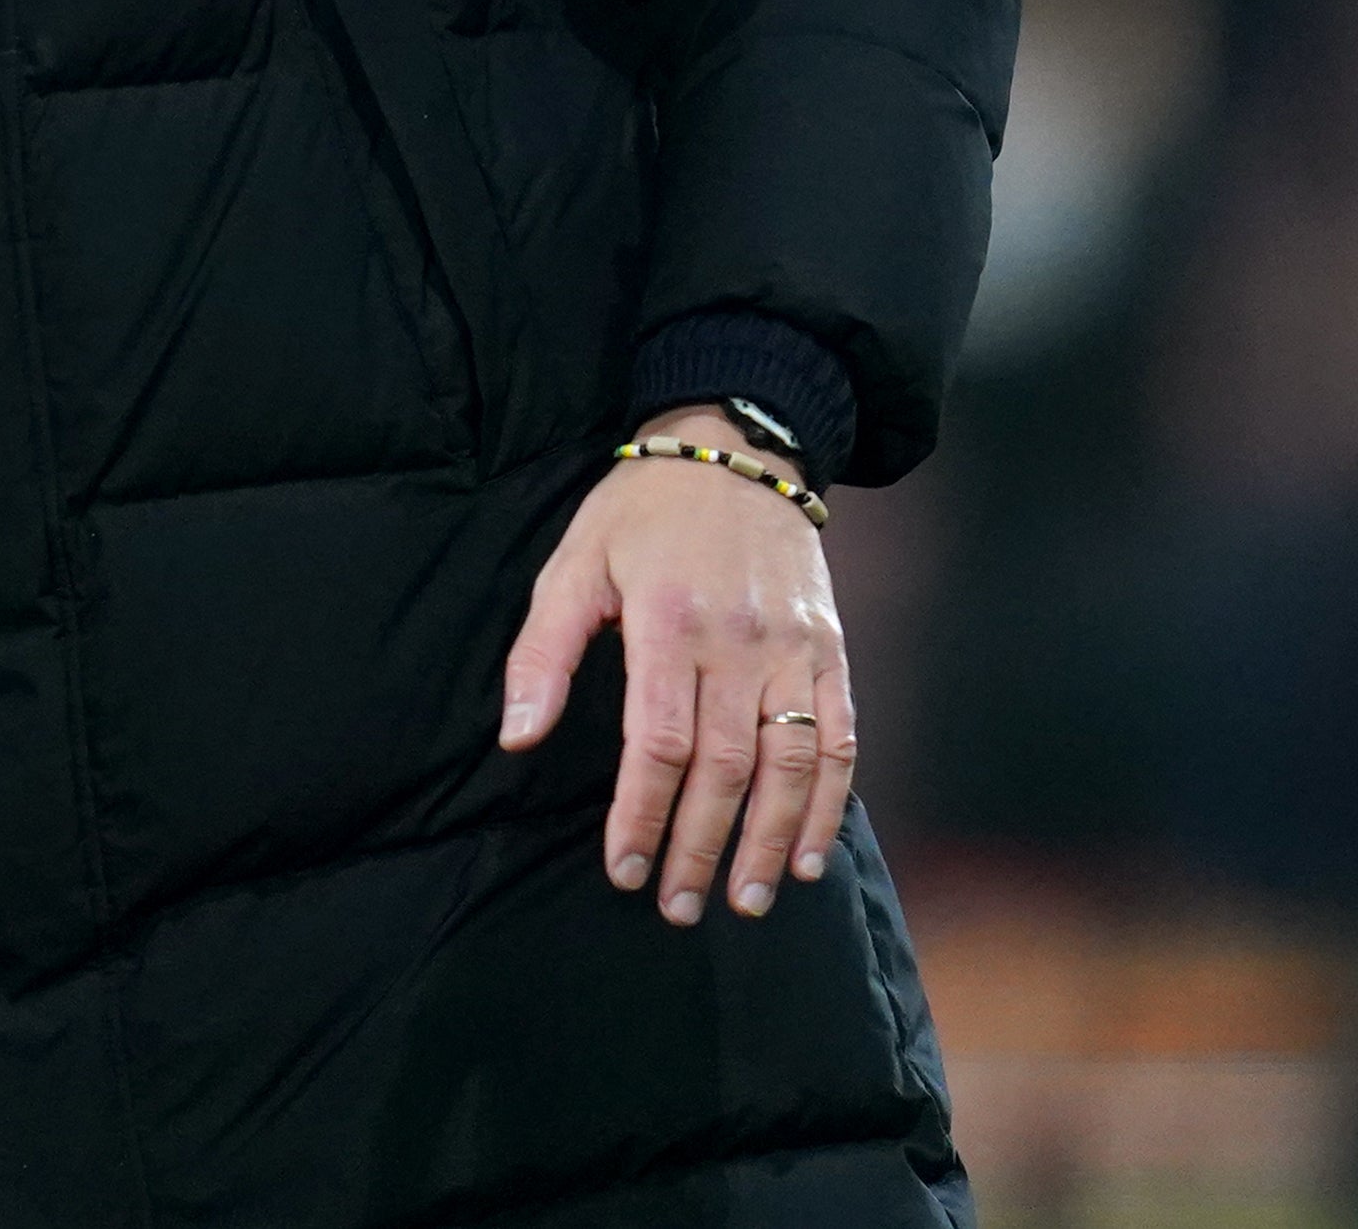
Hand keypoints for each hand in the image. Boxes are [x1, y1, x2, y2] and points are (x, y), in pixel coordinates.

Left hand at [495, 405, 857, 927]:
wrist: (735, 447)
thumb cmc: (640, 512)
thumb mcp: (573, 563)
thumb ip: (542, 651)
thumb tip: (517, 737)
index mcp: (665, 621)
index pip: (656, 743)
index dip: (642, 816)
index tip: (625, 870)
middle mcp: (737, 640)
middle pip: (724, 766)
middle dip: (700, 845)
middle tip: (679, 909)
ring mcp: (792, 646)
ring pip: (789, 762)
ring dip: (769, 840)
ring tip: (744, 900)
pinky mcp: (830, 648)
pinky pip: (840, 737)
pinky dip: (830, 802)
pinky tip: (809, 854)